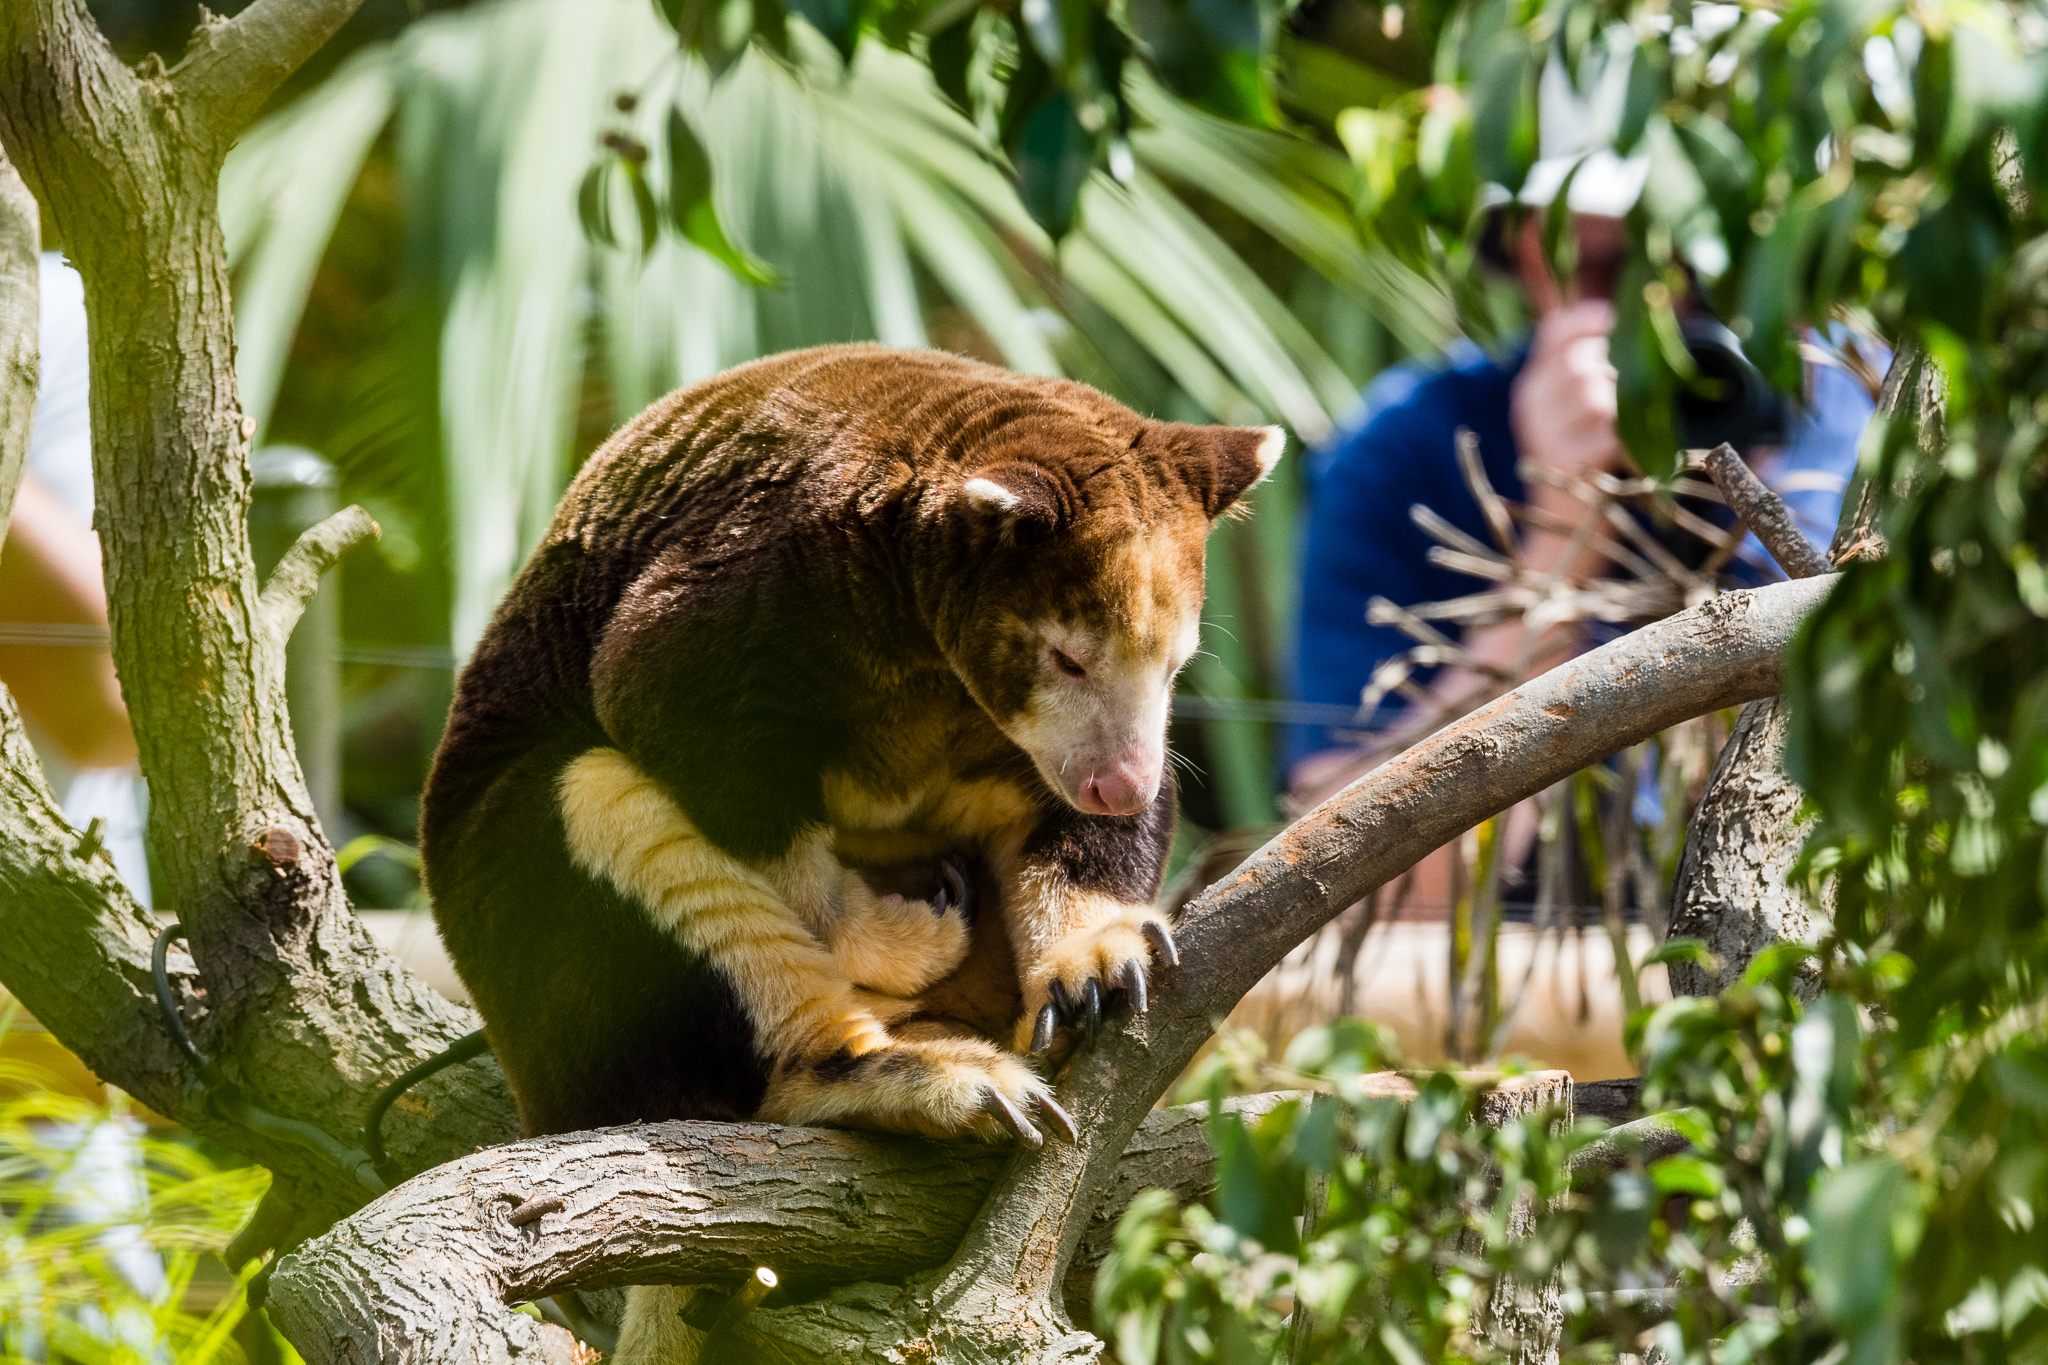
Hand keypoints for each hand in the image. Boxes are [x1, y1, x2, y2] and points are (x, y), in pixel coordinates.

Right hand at [1509, 298, 1622, 478]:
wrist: (1567, 519)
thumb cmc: (1585, 453)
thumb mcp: (1573, 407)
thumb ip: (1588, 367)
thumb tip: (1623, 323)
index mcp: (1532, 384)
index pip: (1554, 333)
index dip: (1586, 320)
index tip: (1614, 318)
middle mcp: (1530, 404)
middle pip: (1579, 362)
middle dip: (1615, 370)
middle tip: (1635, 390)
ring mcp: (1543, 433)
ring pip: (1595, 395)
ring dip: (1624, 406)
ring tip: (1632, 424)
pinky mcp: (1564, 460)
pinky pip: (1609, 431)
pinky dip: (1628, 437)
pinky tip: (1630, 448)